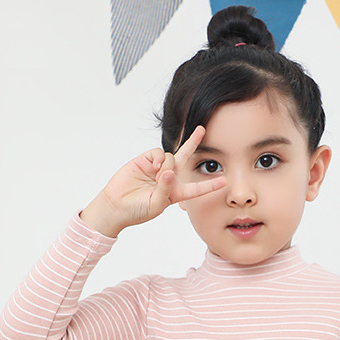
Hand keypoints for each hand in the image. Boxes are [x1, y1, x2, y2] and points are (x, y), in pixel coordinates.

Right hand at [80, 126, 225, 236]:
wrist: (115, 205)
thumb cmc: (137, 211)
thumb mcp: (155, 205)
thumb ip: (165, 190)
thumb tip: (168, 171)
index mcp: (176, 193)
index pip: (196, 188)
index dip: (209, 185)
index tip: (224, 181)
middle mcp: (169, 178)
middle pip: (186, 158)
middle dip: (193, 142)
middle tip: (202, 129)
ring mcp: (157, 168)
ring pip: (172, 157)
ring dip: (168, 165)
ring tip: (157, 176)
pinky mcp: (146, 160)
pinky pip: (159, 153)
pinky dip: (159, 159)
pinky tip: (154, 168)